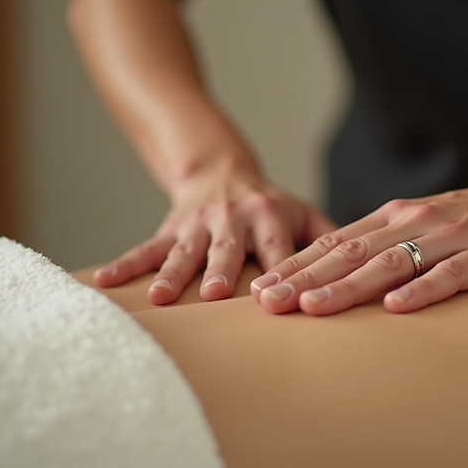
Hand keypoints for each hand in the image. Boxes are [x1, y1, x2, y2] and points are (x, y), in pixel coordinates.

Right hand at [93, 168, 335, 304]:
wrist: (221, 170)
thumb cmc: (272, 206)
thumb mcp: (304, 213)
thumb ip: (329, 239)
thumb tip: (362, 271)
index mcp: (271, 216)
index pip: (278, 250)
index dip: (280, 271)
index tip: (280, 298)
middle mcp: (234, 219)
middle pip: (227, 250)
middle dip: (220, 271)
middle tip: (214, 294)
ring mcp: (198, 224)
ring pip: (184, 252)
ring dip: (173, 275)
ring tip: (161, 298)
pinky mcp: (171, 229)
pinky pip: (146, 248)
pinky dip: (126, 266)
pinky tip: (104, 282)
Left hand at [249, 174, 467, 314]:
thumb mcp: (425, 226)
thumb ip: (388, 246)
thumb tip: (338, 277)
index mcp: (395, 218)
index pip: (335, 243)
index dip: (295, 266)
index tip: (258, 290)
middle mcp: (414, 223)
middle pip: (350, 253)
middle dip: (304, 278)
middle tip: (265, 303)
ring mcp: (450, 238)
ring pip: (389, 264)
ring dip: (348, 286)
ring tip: (311, 307)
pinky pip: (449, 274)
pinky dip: (421, 290)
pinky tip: (395, 309)